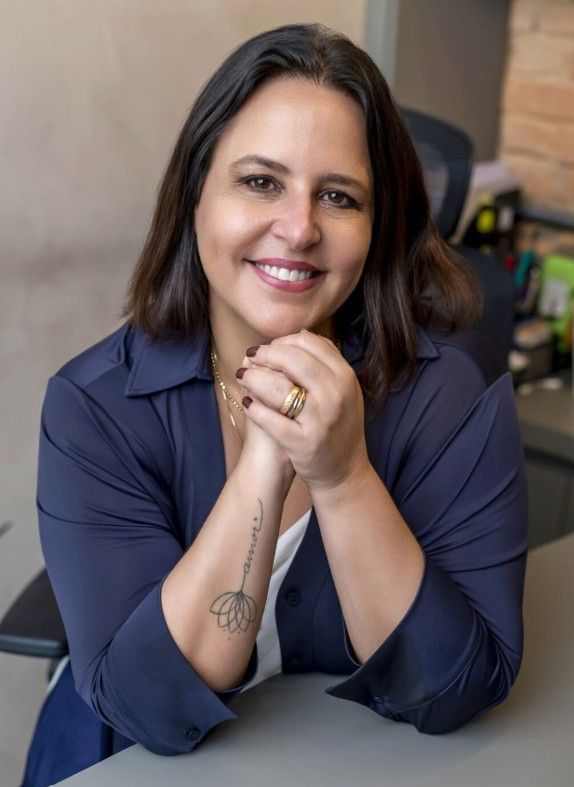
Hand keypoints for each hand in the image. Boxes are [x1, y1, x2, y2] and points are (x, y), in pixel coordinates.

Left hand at [237, 330, 369, 490]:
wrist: (345, 470)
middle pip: (293, 358)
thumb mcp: (343, 389)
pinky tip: (248, 403)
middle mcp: (335, 395)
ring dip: (253, 378)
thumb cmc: (338, 425)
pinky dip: (255, 408)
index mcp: (345, 377)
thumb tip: (299, 334)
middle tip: (251, 357)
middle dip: (265, 354)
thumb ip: (326, 361)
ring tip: (243, 377)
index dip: (282, 341)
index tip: (268, 348)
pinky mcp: (303, 443)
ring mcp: (320, 419)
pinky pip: (271, 420)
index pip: (309, 343)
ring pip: (277, 386)